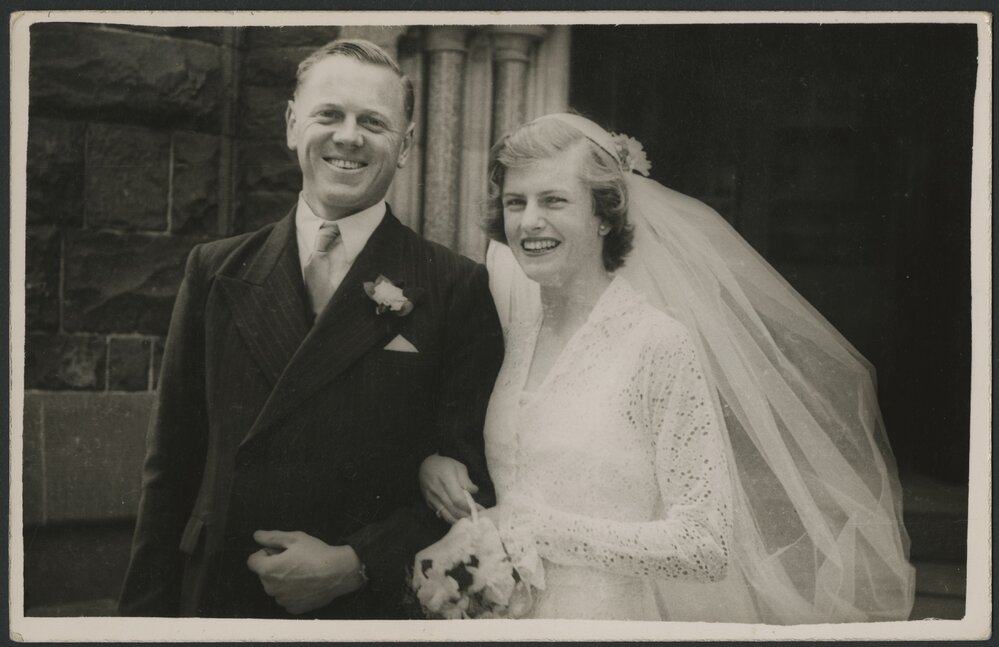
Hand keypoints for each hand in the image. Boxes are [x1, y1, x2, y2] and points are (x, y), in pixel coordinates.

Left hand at [246, 530, 364, 613]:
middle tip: (293, 559)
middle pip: (264, 574)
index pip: (252, 561)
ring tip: (302, 571)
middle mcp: (271, 588)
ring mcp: (282, 600)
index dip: (264, 553)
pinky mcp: (293, 608)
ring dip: (283, 580)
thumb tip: (257, 535)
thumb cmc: (317, 554)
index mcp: (268, 570)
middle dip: (274, 566)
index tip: (278, 551)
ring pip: (276, 587)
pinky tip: (306, 582)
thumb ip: (271, 537)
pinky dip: (292, 591)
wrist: (338, 573)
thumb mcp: (294, 538)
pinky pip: (286, 598)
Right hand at [419, 454, 480, 523]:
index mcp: (446, 480)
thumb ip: (466, 480)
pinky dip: (450, 518)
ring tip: (468, 521)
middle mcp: (438, 491)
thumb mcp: (458, 467)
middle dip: (466, 516)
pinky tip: (458, 519)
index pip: (458, 500)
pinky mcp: (429, 503)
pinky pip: (440, 514)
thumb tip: (474, 491)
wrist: (425, 466)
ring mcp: (432, 499)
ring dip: (458, 520)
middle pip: (453, 510)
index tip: (479, 510)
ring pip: (446, 515)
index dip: (468, 507)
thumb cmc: (444, 465)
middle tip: (476, 518)